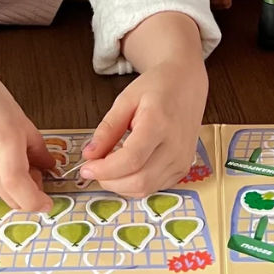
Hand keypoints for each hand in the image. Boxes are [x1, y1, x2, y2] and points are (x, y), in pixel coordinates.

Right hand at [0, 34, 52, 212]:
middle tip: (33, 174)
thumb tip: (48, 165)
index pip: (20, 188)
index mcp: (4, 139)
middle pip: (9, 198)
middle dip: (26, 193)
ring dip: (7, 187)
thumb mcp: (15, 112)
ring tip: (7, 161)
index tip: (46, 202)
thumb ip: (35, 144)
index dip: (36, 202)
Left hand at [79, 13, 207, 197]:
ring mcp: (182, 160)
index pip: (131, 160)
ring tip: (109, 167)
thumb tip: (89, 155)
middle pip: (138, 180)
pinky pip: (154, 187)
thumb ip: (108, 129)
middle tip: (94, 168)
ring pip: (145, 189)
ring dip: (120, 185)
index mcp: (159, 123)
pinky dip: (135, 184)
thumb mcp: (126, 99)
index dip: (105, 170)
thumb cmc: (157, 87)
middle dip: (109, 181)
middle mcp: (175, 146)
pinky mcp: (183, 169)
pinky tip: (127, 168)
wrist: (187, 84)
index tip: (86, 168)